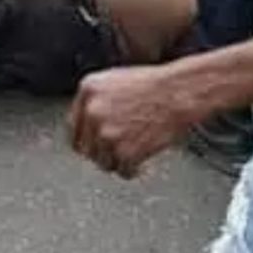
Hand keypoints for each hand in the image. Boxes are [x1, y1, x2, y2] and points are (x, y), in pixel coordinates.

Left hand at [68, 65, 189, 178]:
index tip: (91, 146)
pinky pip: (122, 171)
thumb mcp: (113, 81)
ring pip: (103, 162)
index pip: (74, 125)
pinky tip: (139, 163)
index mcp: (88, 90)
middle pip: (86, 148)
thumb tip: (87, 121)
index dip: (85, 138)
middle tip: (114, 153)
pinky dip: (131, 171)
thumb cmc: (153, 86)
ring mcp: (107, 132)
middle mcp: (92, 111)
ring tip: (130, 155)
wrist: (178, 93)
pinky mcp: (125, 151)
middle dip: (100, 153)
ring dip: (117, 162)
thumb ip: (95, 99)